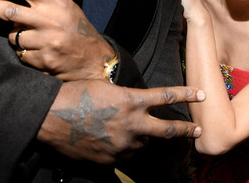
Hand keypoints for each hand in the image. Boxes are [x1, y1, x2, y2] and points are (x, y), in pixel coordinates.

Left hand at [0, 0, 114, 80]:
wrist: (96, 60)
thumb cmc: (76, 29)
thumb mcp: (65, 8)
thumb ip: (41, 2)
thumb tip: (10, 2)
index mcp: (56, 3)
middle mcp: (50, 20)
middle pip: (9, 10)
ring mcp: (46, 41)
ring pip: (13, 36)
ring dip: (19, 37)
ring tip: (39, 39)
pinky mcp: (43, 60)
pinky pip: (21, 54)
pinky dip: (27, 53)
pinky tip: (43, 53)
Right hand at [38, 80, 203, 163]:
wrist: (50, 118)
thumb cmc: (74, 95)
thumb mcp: (105, 88)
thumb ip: (125, 97)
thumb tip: (136, 104)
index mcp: (131, 102)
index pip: (166, 97)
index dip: (185, 95)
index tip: (199, 94)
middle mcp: (132, 125)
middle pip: (167, 130)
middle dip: (185, 130)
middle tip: (197, 130)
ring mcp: (123, 146)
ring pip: (143, 144)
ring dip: (142, 138)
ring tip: (129, 132)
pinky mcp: (111, 160)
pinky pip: (125, 156)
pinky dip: (124, 149)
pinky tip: (111, 141)